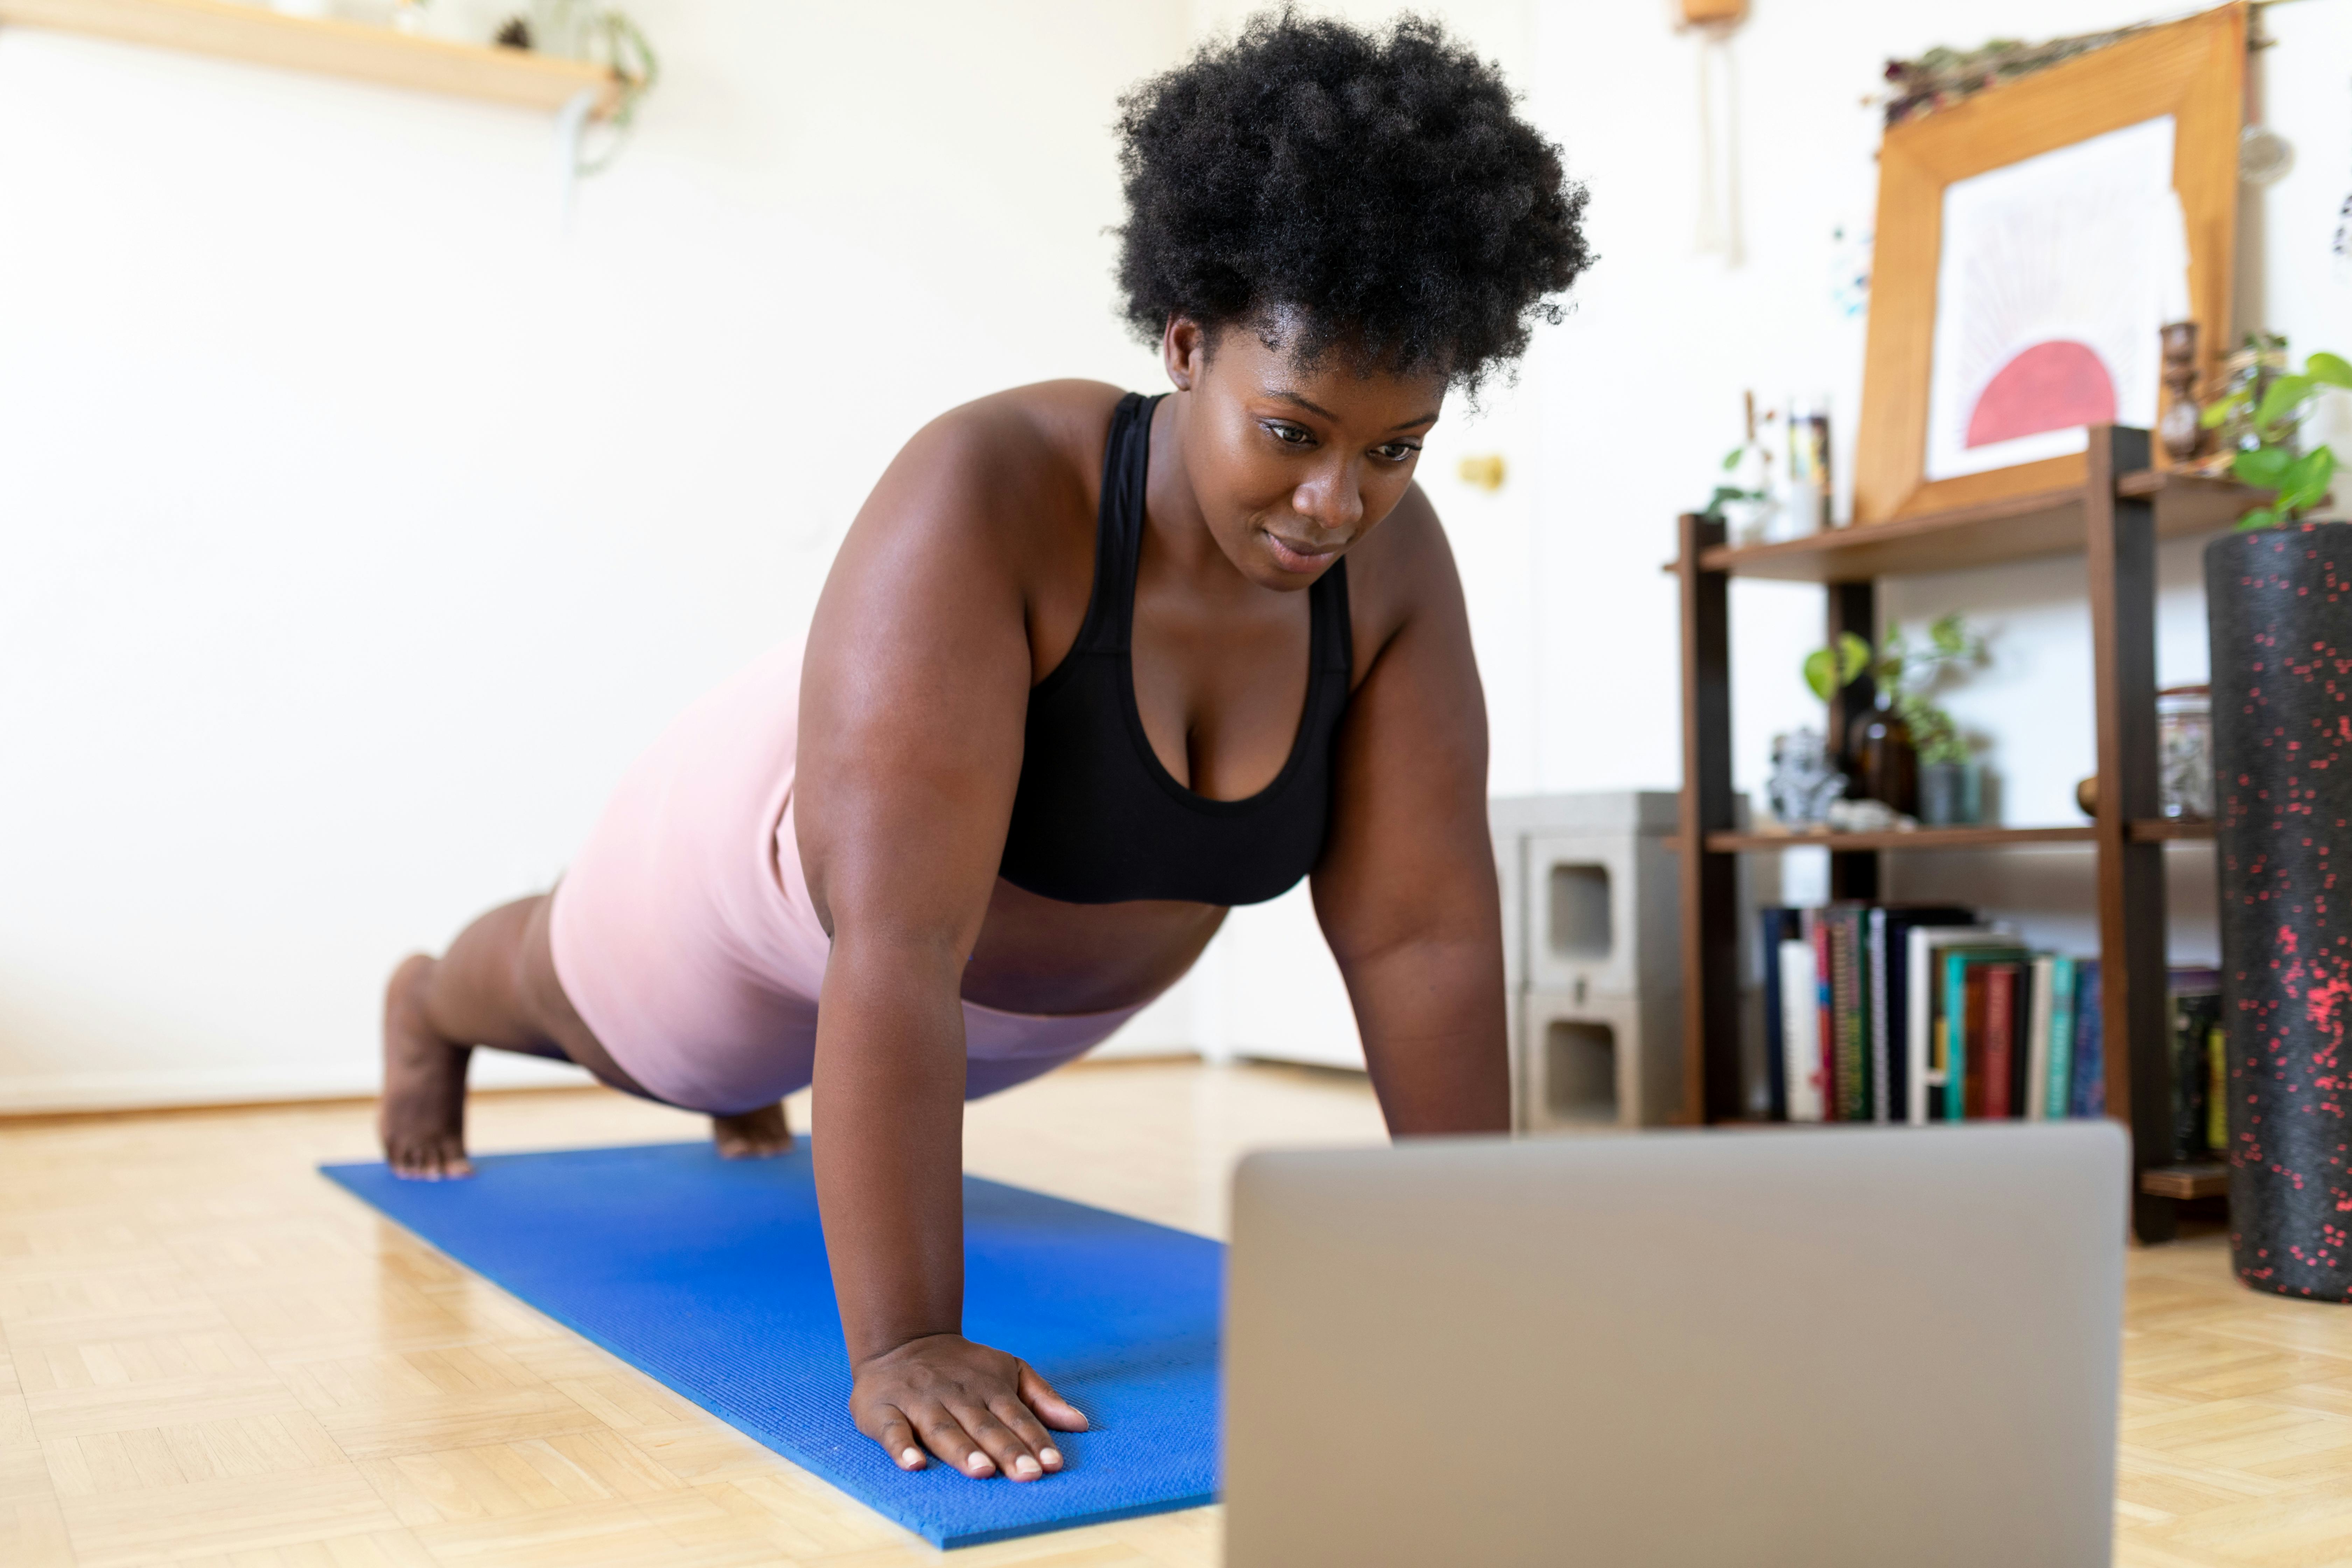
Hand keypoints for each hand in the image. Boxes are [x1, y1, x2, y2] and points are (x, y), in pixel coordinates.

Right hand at [850, 1333, 1087, 1479]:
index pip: (1016, 1416)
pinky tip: (914, 1465)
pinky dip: (902, 1448)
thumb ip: (1042, 1398)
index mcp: (989, 1386)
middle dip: (1007, 1450)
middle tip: (1028, 1474)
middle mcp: (957, 1394)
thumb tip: (1081, 1423)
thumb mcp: (1007, 1370)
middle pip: (985, 1425)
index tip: (1053, 1465)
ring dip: (963, 1450)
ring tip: (982, 1470)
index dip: (1035, 1440)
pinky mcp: (885, 1409)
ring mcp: (920, 1401)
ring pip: (944, 1428)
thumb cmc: (963, 1367)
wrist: (901, 1340)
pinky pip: (893, 1430)